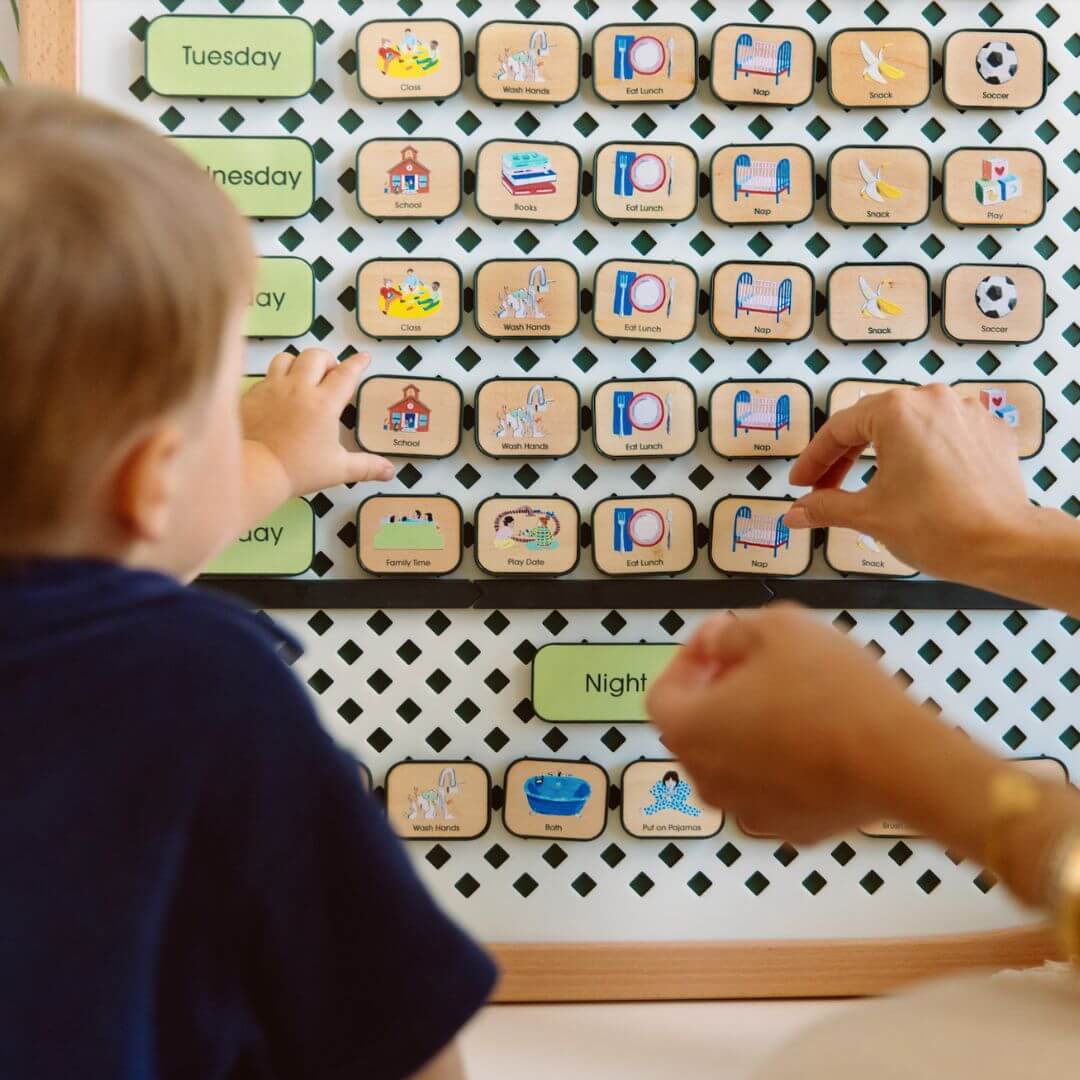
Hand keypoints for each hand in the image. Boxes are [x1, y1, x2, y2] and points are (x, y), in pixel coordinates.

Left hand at [241, 349, 393, 500]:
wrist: (254, 471)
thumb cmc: (298, 470)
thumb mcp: (337, 469)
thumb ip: (366, 467)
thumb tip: (390, 471)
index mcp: (324, 403)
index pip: (346, 374)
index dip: (357, 363)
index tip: (363, 358)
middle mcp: (299, 388)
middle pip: (316, 356)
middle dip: (328, 360)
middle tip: (331, 374)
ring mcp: (272, 388)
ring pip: (287, 358)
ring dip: (299, 363)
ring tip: (303, 377)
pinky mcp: (252, 394)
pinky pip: (266, 376)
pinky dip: (276, 379)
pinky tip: (279, 395)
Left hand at [645, 606, 940, 843]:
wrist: (898, 760)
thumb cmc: (827, 686)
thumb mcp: (775, 627)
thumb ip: (729, 632)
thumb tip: (714, 642)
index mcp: (689, 730)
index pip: (662, 694)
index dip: (687, 661)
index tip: (720, 642)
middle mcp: (707, 779)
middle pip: (695, 729)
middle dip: (715, 693)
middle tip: (755, 666)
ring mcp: (748, 812)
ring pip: (732, 762)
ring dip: (746, 731)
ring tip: (787, 701)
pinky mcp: (790, 829)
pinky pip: (770, 789)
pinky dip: (779, 765)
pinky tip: (815, 741)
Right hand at [785, 384, 1031, 580]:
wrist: (1003, 545)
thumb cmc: (940, 527)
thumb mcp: (867, 515)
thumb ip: (825, 507)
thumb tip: (797, 512)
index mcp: (896, 411)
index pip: (838, 430)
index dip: (813, 459)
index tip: (802, 482)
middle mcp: (932, 400)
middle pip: (873, 423)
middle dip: (844, 458)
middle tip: (824, 488)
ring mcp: (966, 413)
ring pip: (910, 426)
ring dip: (884, 453)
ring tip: (871, 485)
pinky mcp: (990, 431)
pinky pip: (944, 434)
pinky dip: (924, 454)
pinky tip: (916, 481)